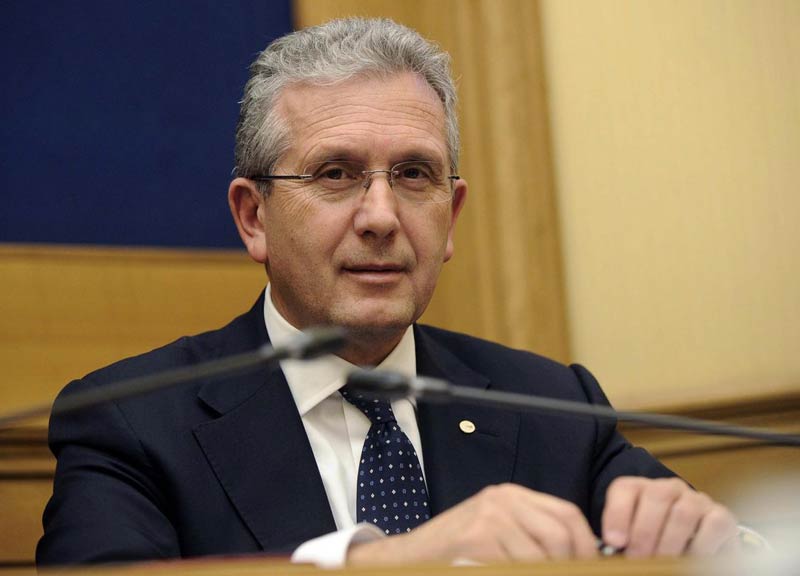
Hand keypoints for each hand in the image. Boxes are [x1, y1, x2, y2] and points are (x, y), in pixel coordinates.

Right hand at [347, 483, 597, 564]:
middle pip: (560, 532)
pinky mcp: (477, 536)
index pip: (566, 513)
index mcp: (512, 495)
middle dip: (571, 563)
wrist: (412, 555)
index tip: (590, 565)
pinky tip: (506, 572)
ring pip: (542, 554)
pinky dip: (520, 573)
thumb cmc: (458, 550)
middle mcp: (503, 499)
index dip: (585, 543)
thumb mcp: (498, 531)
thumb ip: (530, 534)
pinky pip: (517, 564)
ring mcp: (490, 515)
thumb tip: (576, 556)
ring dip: (546, 572)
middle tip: (567, 575)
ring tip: (536, 574)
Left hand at [602, 477, 738, 556]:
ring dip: (670, 542)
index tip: (614, 542)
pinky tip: (691, 563)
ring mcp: (697, 500)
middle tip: (638, 558)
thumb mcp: (632, 540)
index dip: (617, 514)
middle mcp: (669, 488)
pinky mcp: (721, 517)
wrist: (693, 549)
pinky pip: (714, 525)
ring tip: (662, 563)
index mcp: (640, 489)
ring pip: (684, 511)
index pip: (625, 489)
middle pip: (656, 496)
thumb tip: (614, 547)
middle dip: (644, 532)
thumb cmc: (654, 545)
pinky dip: (701, 547)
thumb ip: (623, 541)